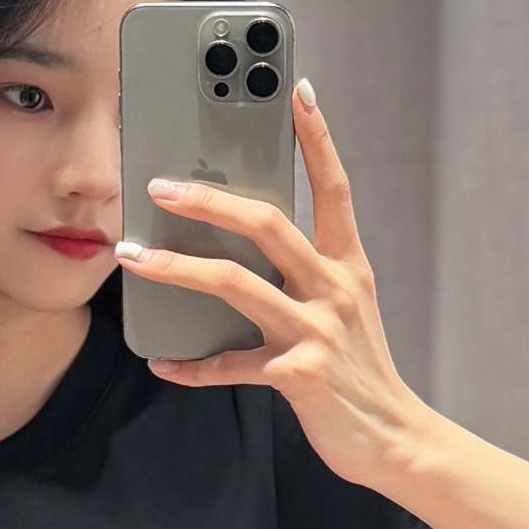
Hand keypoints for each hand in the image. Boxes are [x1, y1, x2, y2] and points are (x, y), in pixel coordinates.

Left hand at [116, 81, 424, 490]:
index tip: (297, 89)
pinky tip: (162, 363)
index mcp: (348, 265)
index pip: (334, 188)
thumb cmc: (359, 369)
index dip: (317, 137)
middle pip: (268, 225)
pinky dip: (191, 366)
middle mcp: (335, 289)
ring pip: (236, 284)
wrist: (395, 438)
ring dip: (176, 268)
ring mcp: (317, 331)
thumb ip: (305, 272)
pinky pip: (230, 364)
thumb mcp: (344, 309)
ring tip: (133, 256)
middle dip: (209, 200)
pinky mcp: (299, 375)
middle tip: (160, 186)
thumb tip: (242, 240)